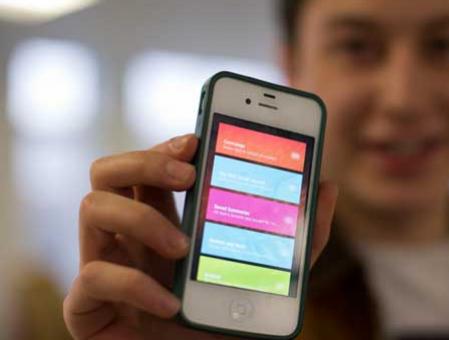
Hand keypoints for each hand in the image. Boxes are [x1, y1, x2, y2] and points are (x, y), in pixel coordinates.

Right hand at [63, 134, 338, 338]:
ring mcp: (104, 266)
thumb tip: (327, 186)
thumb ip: (300, 235)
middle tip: (188, 174)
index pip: (151, 166)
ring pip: (92, 206)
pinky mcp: (86, 308)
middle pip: (109, 169)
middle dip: (146, 159)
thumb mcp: (275, 276)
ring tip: (184, 247)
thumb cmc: (229, 322)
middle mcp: (128, 237)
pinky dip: (134, 286)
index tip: (197, 139)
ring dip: (141, 218)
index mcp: (165, 221)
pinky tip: (171, 304)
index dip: (167, 145)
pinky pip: (92, 278)